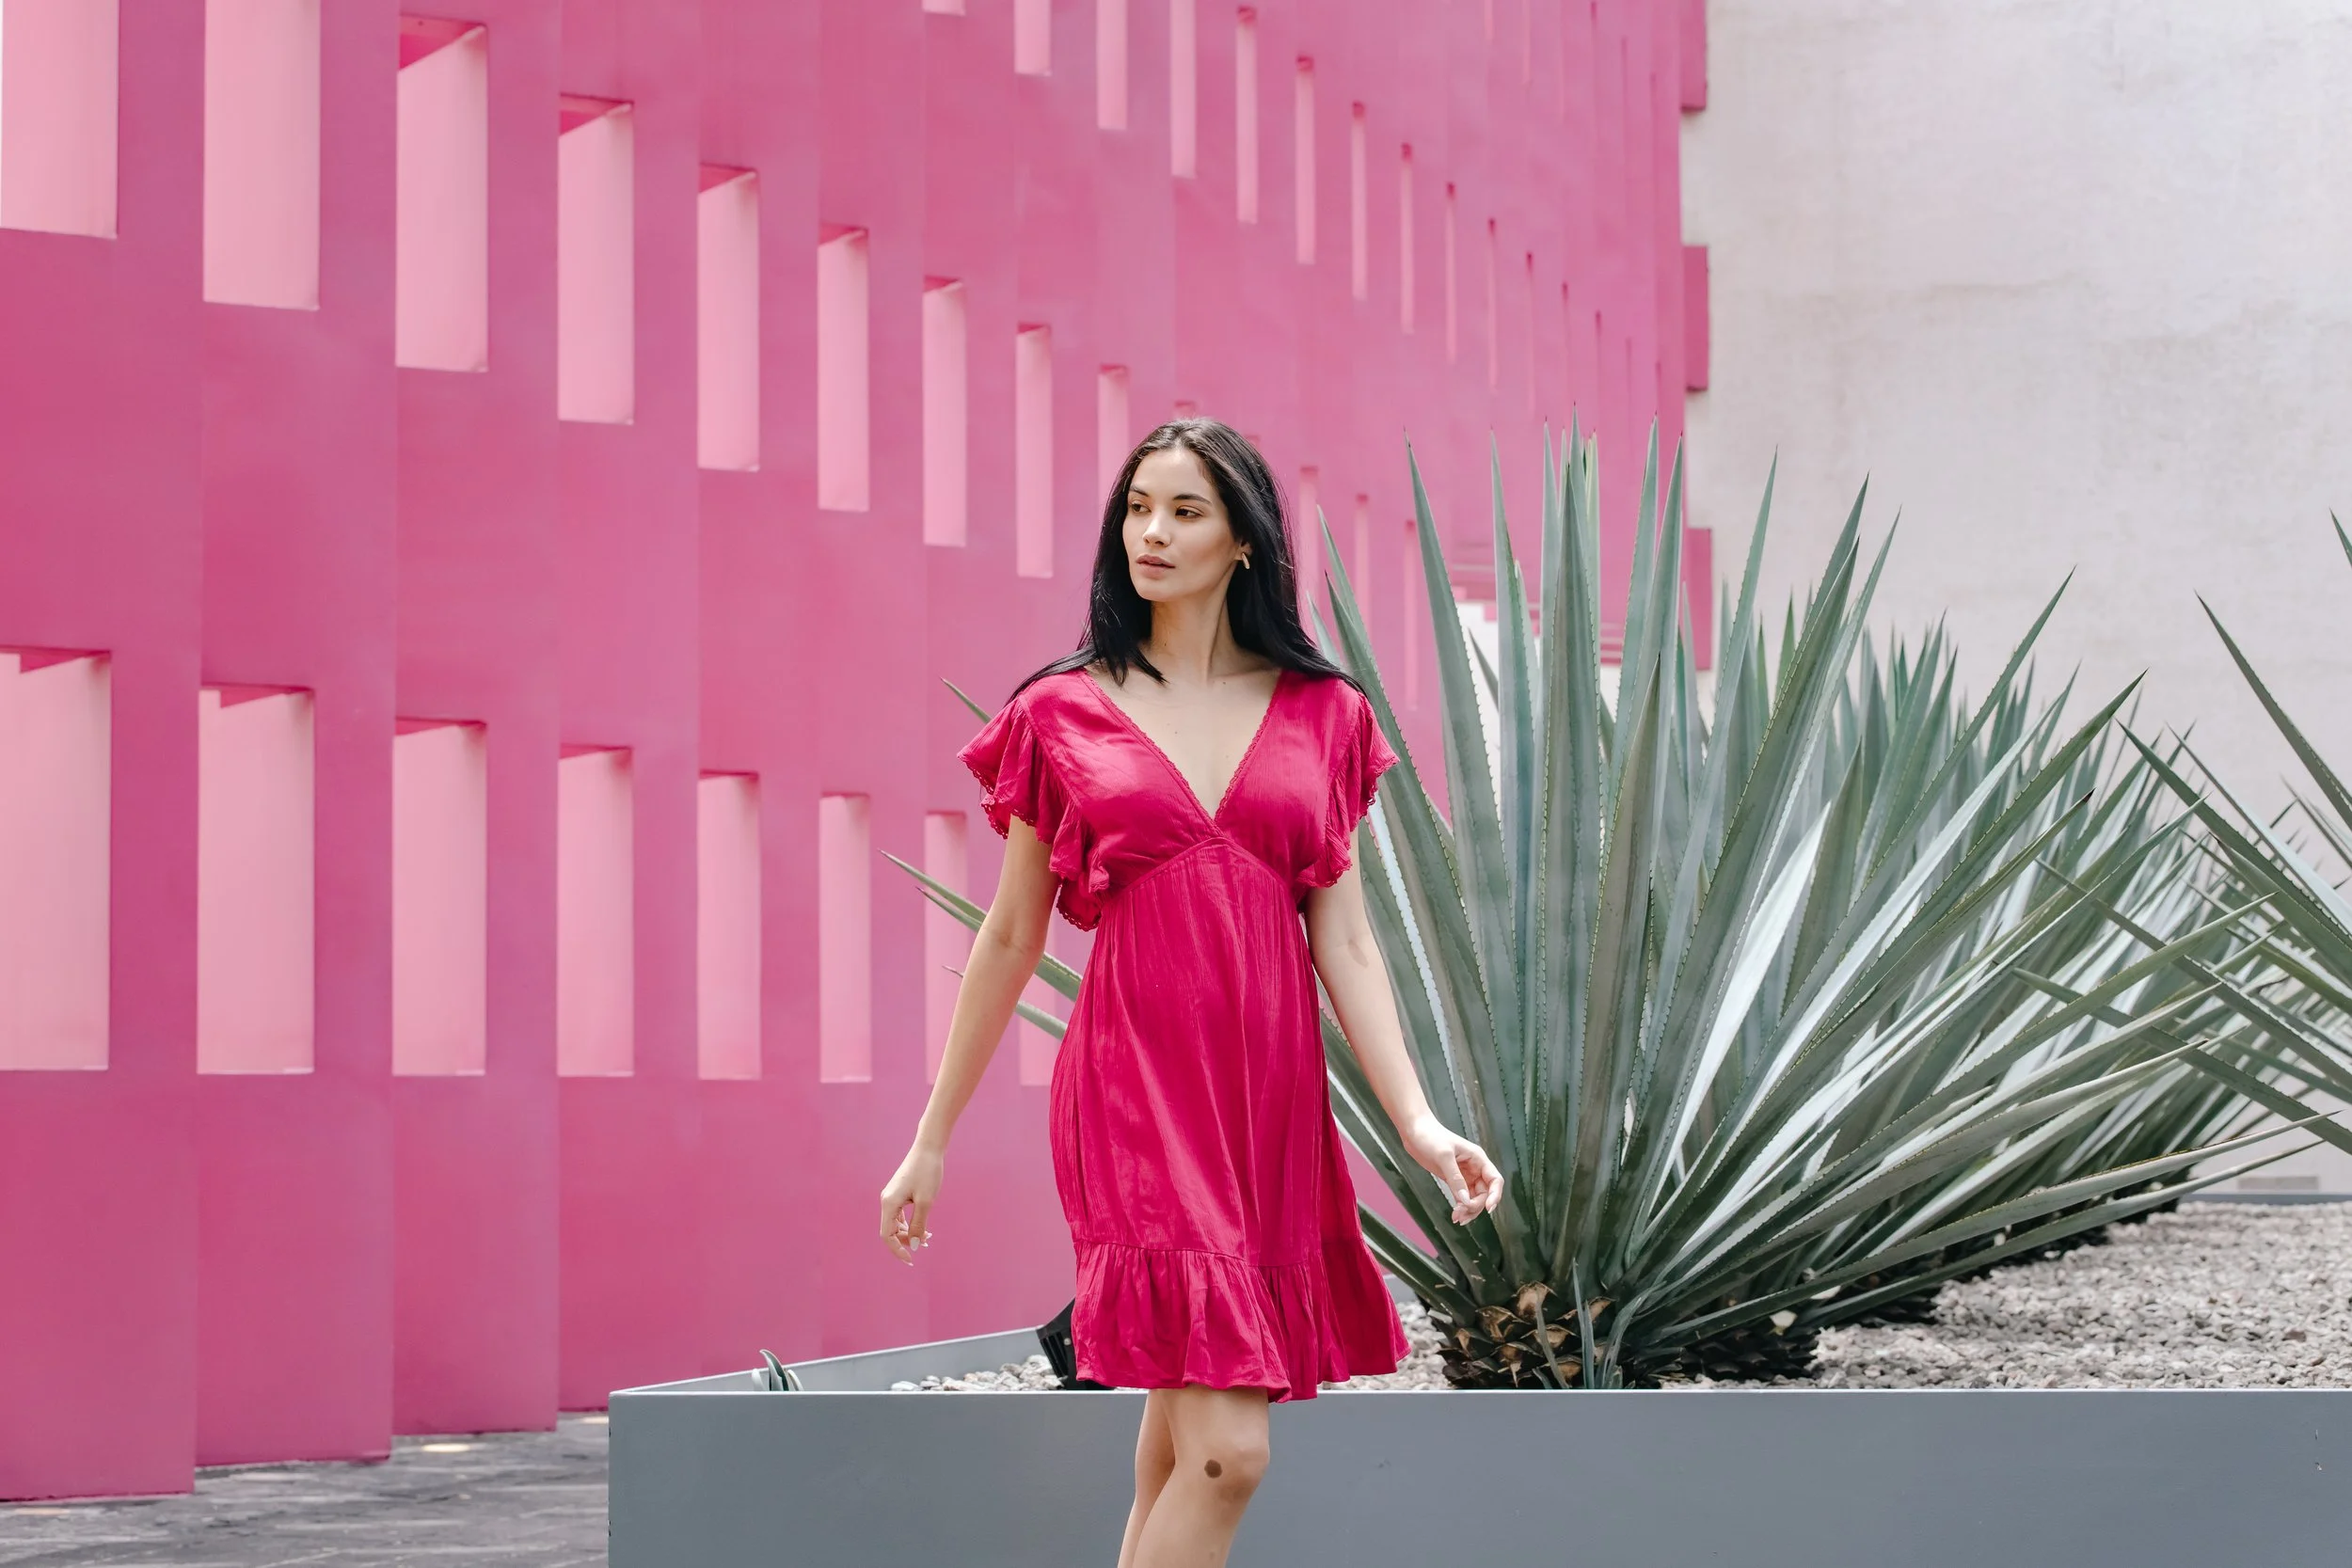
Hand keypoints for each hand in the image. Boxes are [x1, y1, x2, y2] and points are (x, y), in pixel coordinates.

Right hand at [879, 1143, 943, 1263]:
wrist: (929, 1148)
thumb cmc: (928, 1172)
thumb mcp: (926, 1202)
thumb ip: (918, 1225)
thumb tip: (913, 1244)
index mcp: (889, 1203)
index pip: (886, 1236)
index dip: (897, 1250)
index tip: (911, 1259)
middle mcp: (886, 1200)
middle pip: (891, 1231)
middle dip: (906, 1241)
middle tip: (926, 1243)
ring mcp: (892, 1196)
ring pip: (896, 1223)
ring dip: (910, 1233)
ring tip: (928, 1237)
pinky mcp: (899, 1193)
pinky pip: (900, 1215)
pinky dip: (911, 1223)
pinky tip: (924, 1227)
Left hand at [1401, 1116, 1504, 1224]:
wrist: (1414, 1131)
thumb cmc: (1430, 1137)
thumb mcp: (1443, 1156)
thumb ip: (1455, 1179)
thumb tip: (1465, 1200)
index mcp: (1478, 1159)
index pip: (1495, 1180)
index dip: (1495, 1195)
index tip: (1488, 1208)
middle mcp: (1474, 1168)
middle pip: (1485, 1193)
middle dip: (1476, 1206)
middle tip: (1461, 1214)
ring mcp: (1464, 1174)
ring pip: (1474, 1197)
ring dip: (1468, 1209)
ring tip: (1457, 1218)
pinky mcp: (1453, 1179)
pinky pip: (1462, 1196)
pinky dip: (1461, 1206)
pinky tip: (1455, 1214)